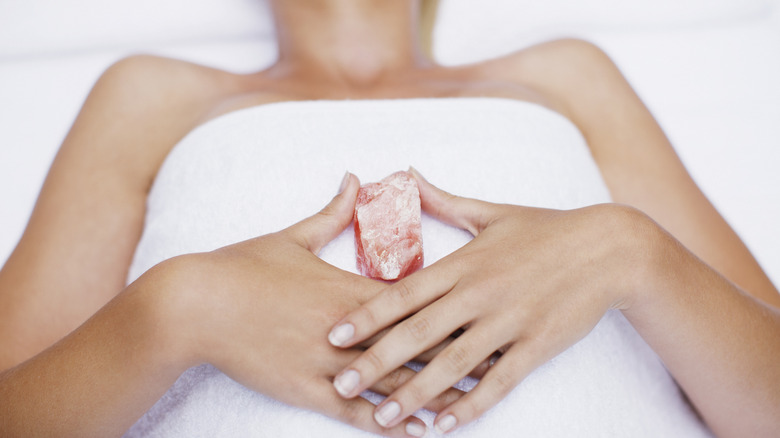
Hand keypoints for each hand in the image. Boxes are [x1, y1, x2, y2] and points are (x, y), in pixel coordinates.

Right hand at [158, 173, 461, 436]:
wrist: (194, 304)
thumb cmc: (244, 267)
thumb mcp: (292, 236)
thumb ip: (332, 211)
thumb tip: (355, 176)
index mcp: (349, 287)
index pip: (415, 301)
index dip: (455, 308)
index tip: (489, 308)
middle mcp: (348, 328)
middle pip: (415, 342)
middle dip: (460, 353)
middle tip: (503, 358)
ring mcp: (328, 362)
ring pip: (394, 383)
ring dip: (436, 395)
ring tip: (475, 404)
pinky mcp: (306, 389)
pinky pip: (357, 412)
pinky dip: (392, 422)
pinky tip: (419, 432)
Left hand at [327, 168, 647, 432]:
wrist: (609, 248)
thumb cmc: (546, 229)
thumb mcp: (492, 212)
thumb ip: (444, 201)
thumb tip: (408, 175)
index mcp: (465, 263)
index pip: (405, 293)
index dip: (367, 315)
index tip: (334, 334)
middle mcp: (480, 294)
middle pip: (419, 332)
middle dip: (375, 361)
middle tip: (339, 383)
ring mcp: (509, 321)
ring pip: (453, 364)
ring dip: (415, 392)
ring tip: (382, 415)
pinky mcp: (537, 345)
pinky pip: (498, 381)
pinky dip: (471, 404)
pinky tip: (445, 424)